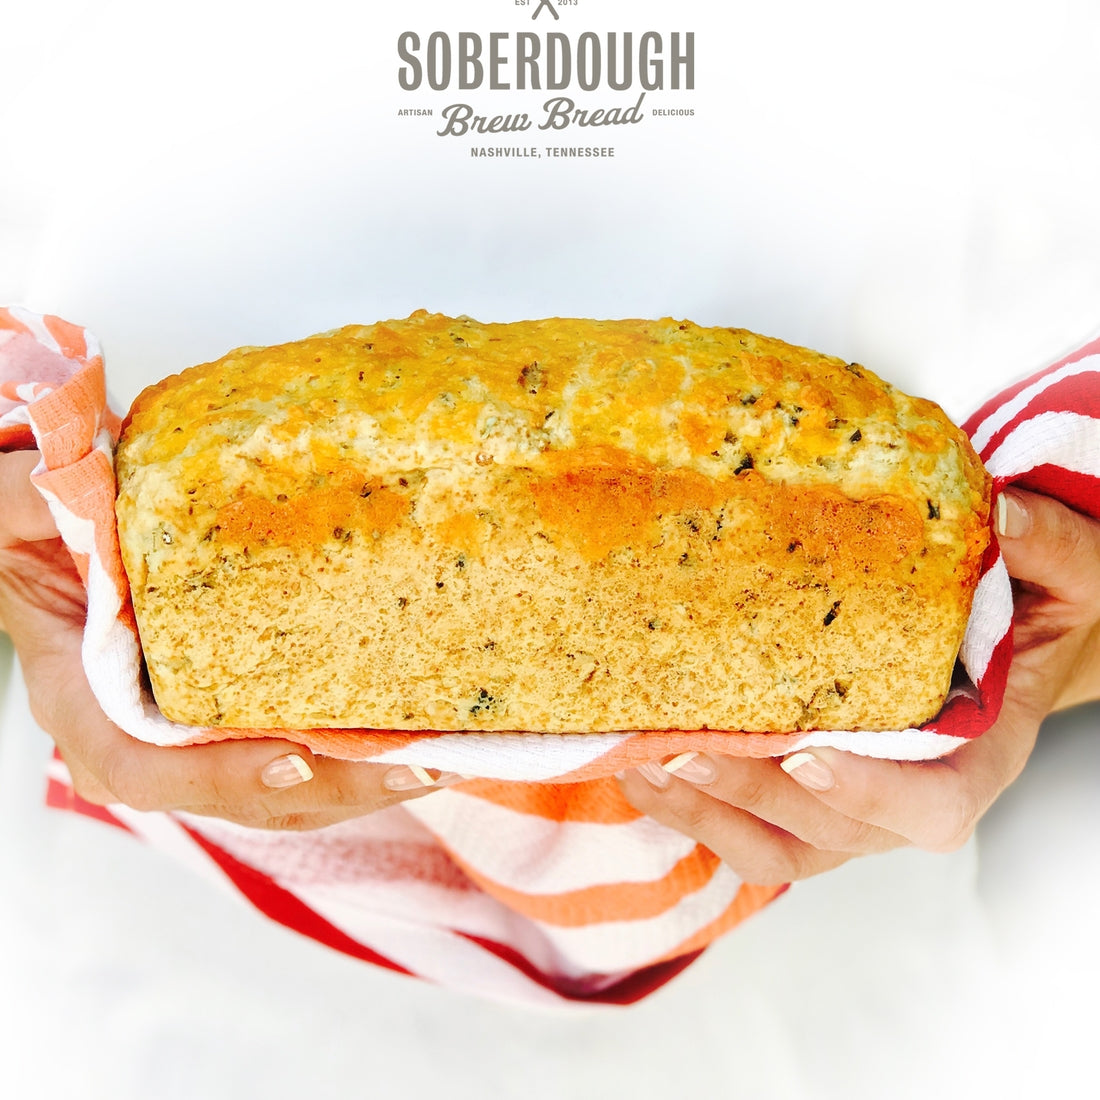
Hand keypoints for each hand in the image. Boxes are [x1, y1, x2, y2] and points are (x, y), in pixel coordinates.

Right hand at [0, 451, 459, 829]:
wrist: (68, 527)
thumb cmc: (40, 525)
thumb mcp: (19, 506)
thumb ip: (29, 498)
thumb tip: (61, 480)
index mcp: (85, 699)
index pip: (144, 766)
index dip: (217, 775)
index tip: (292, 760)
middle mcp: (147, 736)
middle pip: (250, 792)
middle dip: (342, 788)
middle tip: (426, 762)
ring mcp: (202, 737)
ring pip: (295, 786)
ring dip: (374, 779)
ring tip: (453, 752)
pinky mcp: (243, 718)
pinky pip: (311, 750)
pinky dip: (370, 750)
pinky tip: (430, 726)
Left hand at [617, 488, 1099, 884]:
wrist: (1016, 638)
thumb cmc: (1043, 612)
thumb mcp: (1074, 576)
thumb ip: (1054, 548)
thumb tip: (1004, 513)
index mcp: (981, 754)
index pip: (934, 806)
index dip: (872, 792)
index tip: (807, 752)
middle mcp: (912, 796)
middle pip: (830, 830)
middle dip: (752, 795)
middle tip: (679, 748)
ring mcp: (856, 806)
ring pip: (778, 848)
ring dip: (704, 817)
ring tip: (634, 768)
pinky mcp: (811, 796)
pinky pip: (751, 830)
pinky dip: (693, 811)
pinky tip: (635, 767)